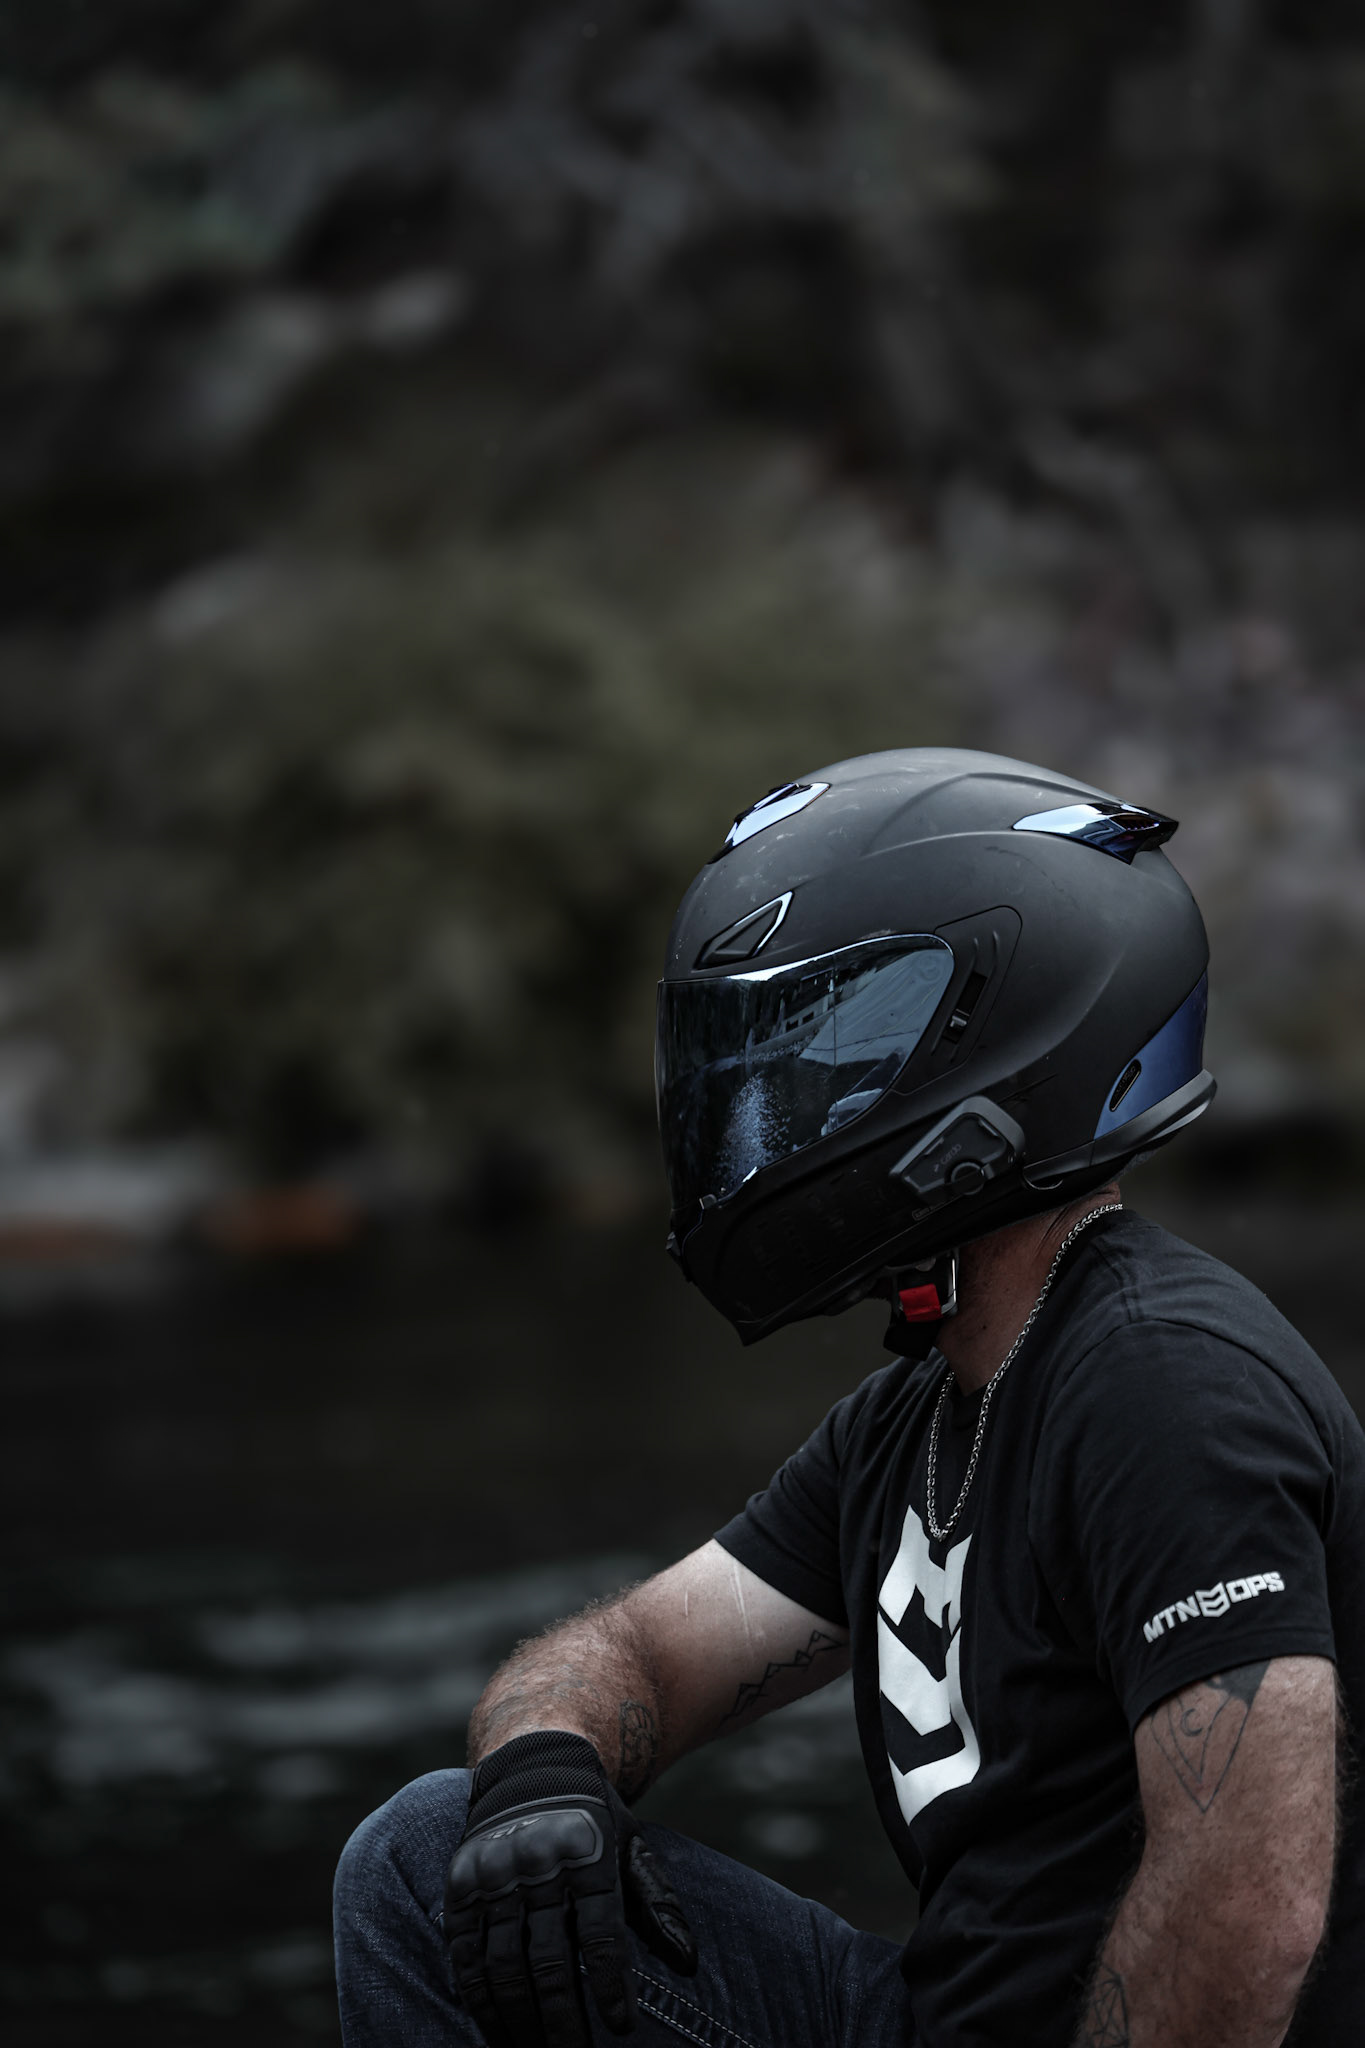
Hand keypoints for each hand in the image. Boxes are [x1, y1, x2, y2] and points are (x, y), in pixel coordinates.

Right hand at [444, 1729, 696, 2047]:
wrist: (531, 1761)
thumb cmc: (593, 1818)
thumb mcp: (631, 1846)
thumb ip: (656, 1904)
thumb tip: (688, 1963)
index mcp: (588, 1852)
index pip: (600, 1934)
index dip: (611, 1987)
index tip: (622, 2029)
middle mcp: (538, 1863)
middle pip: (548, 1962)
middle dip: (562, 2023)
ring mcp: (494, 1873)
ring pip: (503, 1967)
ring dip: (520, 2024)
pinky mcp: (461, 1884)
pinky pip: (466, 1955)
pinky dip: (480, 2001)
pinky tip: (497, 2033)